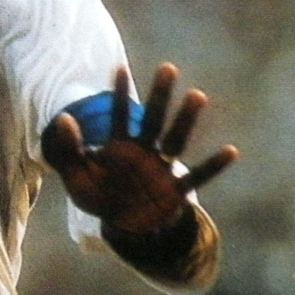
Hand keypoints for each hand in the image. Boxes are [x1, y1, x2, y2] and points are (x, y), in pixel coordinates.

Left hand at [45, 63, 237, 233]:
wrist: (122, 227)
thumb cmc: (98, 197)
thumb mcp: (76, 176)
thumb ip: (68, 149)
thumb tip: (62, 117)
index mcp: (118, 146)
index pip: (118, 115)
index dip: (118, 94)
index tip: (119, 68)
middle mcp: (142, 151)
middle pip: (152, 118)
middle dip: (159, 95)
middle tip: (167, 67)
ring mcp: (160, 168)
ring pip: (175, 139)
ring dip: (185, 119)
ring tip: (197, 94)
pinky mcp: (175, 190)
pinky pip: (197, 176)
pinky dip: (213, 165)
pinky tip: (231, 151)